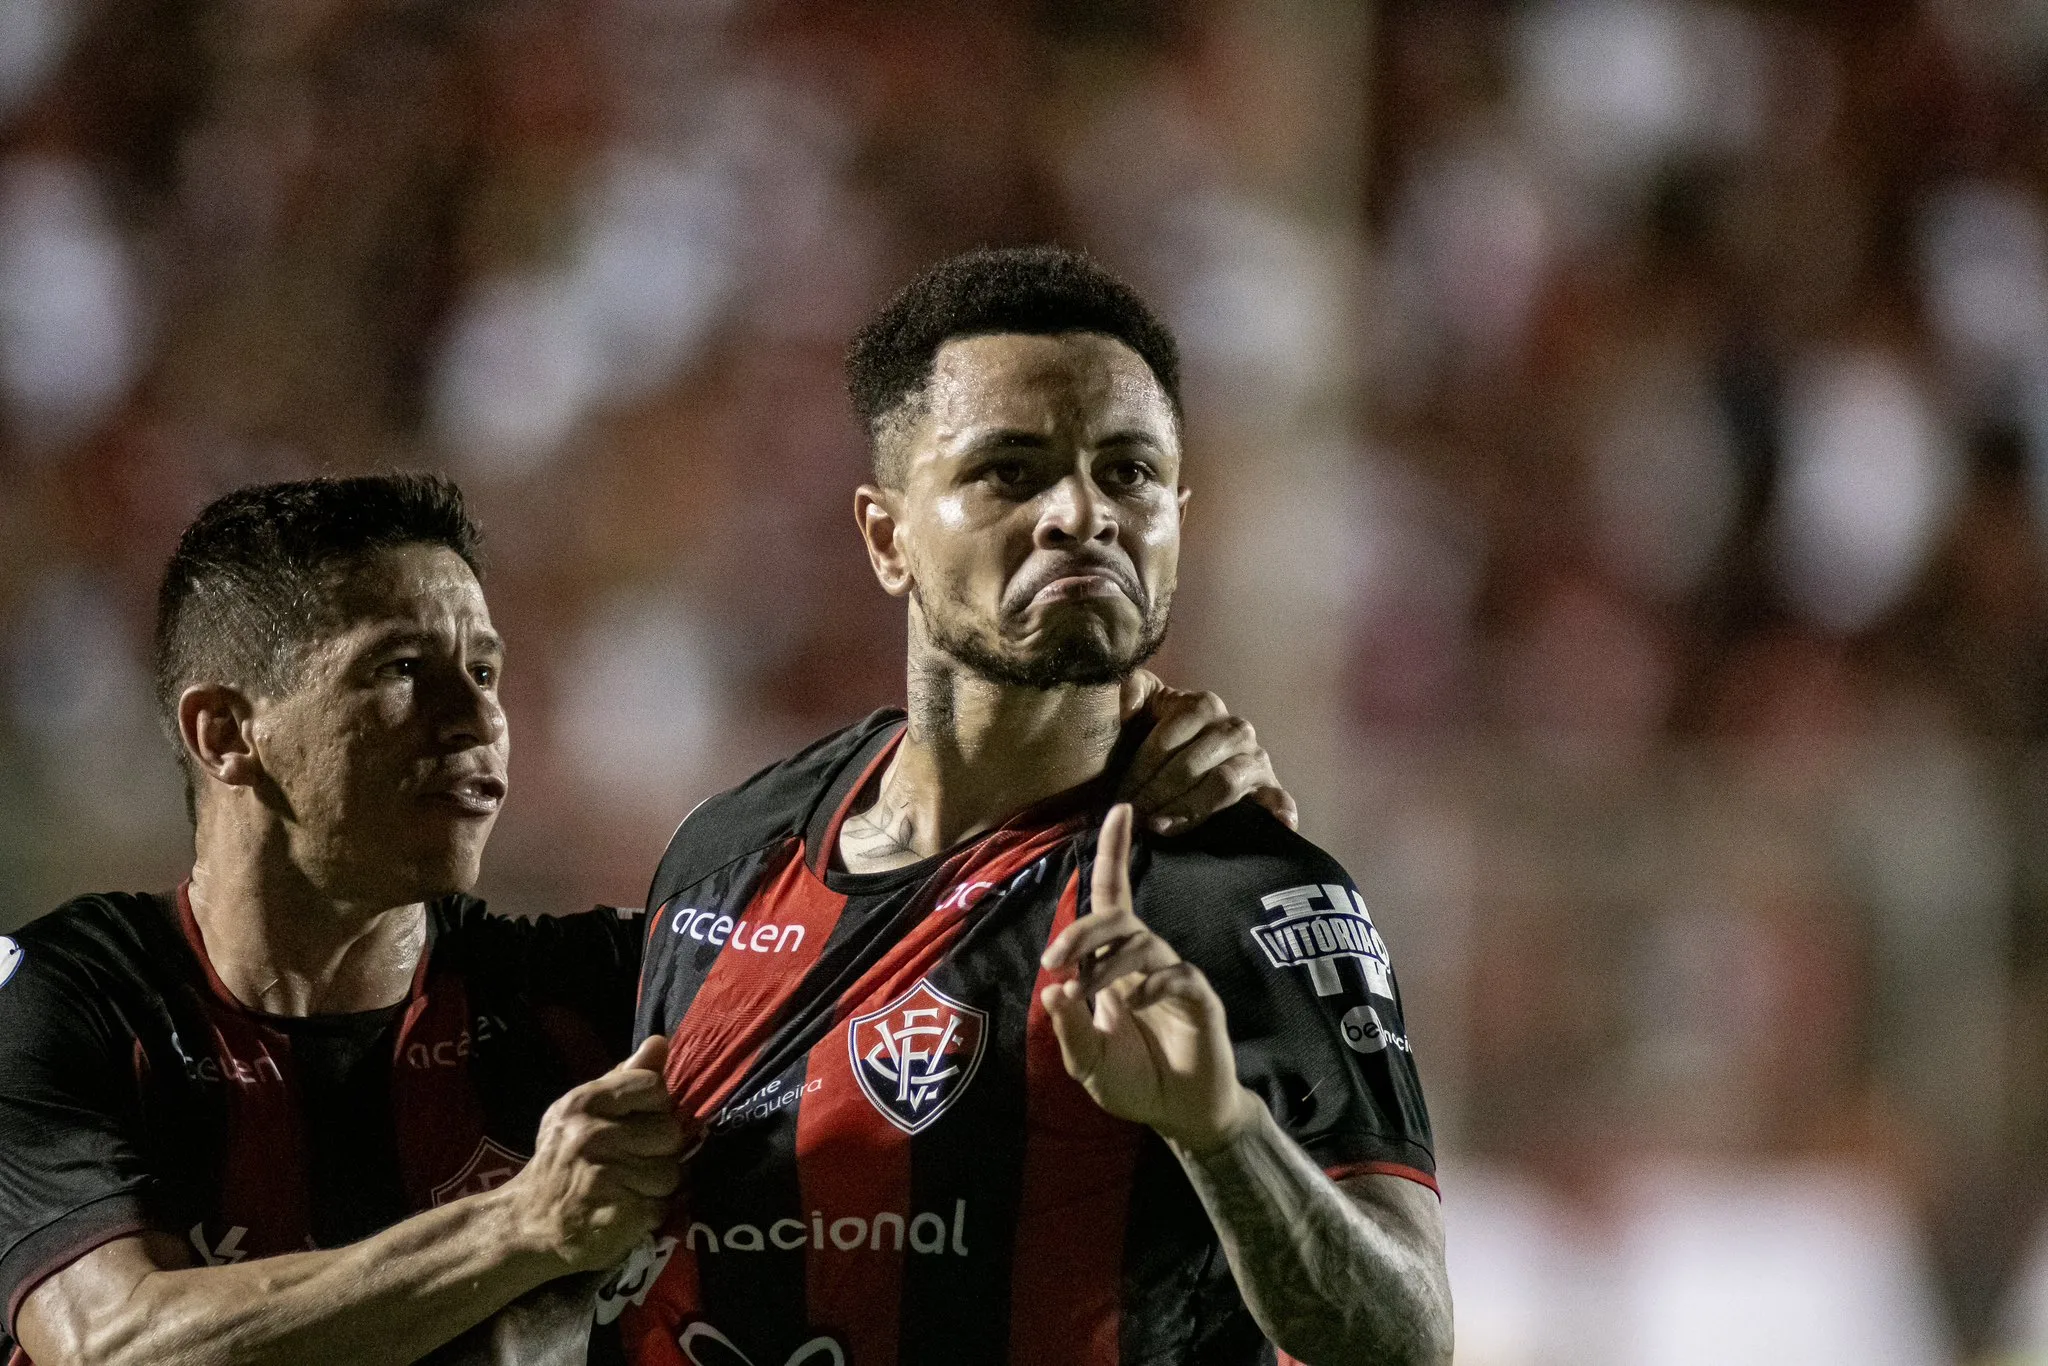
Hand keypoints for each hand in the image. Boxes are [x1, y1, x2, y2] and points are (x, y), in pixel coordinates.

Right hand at [500, 1034, 687, 1273]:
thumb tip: (660, 1040)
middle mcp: (591, 1136)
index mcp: (584, 1103)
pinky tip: (625, 1211)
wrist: (526, 1224)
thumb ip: (625, 1077)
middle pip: (670, 1131)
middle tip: (631, 1163)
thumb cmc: (564, 1159)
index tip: (636, 1124)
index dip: (655, 1107)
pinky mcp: (616, 1216)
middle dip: (659, 1151)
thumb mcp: (584, 1110)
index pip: (654, 1086)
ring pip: (671, 1173)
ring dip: (656, 1186)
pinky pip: (661, 1208)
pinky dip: (649, 1214)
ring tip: (626, 1189)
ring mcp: (602, 1177)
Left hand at [1039, 804, 1262, 1151]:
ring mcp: (1173, 977)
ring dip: (1106, 966)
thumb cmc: (1135, 1081)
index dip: (1116, 853)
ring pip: (1141, 943)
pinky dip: (1154, 984)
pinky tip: (1134, 1003)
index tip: (1121, 809)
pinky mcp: (1200, 1000)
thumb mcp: (1088, 1063)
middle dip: (1083, 930)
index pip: (1113, 898)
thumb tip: (1053, 989)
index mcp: (1114, 965)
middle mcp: (1144, 961)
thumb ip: (1069, 1030)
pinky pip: (1179, 975)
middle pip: (1118, 916)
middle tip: (1055, 959)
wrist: (1182, 1116)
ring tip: (1087, 996)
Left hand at [1117, 671, 1298, 835]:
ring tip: (1160, 826)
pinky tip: (1280, 825)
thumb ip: (1132, 690)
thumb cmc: (1155, 735)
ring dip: (1190, 809)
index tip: (1120, 795)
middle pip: (1193, 764)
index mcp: (1203, 705)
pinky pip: (1278, 798)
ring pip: (1224, 783)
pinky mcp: (1269, 786)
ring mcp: (1254, 757)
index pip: (1169, 739)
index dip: (1140, 768)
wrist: (1184, 761)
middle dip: (1157, 793)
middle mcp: (1234, 728)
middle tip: (1133, 816)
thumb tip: (1128, 706)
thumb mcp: (1142, 707)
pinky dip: (1280, 810)